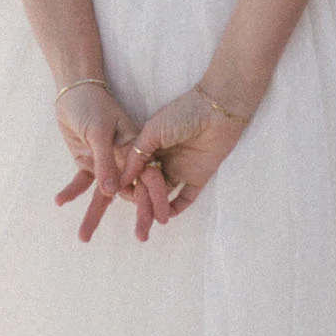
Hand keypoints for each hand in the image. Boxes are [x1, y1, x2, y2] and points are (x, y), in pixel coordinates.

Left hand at [53, 81, 171, 241]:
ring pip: (104, 195)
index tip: (160, 220)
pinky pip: (82, 183)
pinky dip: (71, 192)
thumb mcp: (99, 132)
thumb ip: (106, 162)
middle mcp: (124, 160)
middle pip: (133, 192)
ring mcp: (106, 164)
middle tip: (142, 239)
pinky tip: (59, 201)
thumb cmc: (92, 105)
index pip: (149, 178)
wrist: (73, 91)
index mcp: (135, 149)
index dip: (155, 199)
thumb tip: (112, 193)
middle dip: (139, 215)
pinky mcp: (88, 164)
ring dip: (93, 215)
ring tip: (83, 238)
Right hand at [117, 85, 247, 218]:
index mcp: (149, 149)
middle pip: (147, 187)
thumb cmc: (182, 114)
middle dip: (141, 205)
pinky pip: (186, 197)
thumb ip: (136, 156)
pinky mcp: (198, 177)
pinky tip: (168, 217)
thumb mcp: (151, 132)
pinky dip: (177, 207)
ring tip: (149, 225)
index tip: (120, 197)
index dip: (127, 186)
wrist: (216, 110)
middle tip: (137, 224)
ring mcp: (180, 170)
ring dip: (156, 209)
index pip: (134, 174)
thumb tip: (120, 179)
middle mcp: (162, 161)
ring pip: (163, 195)